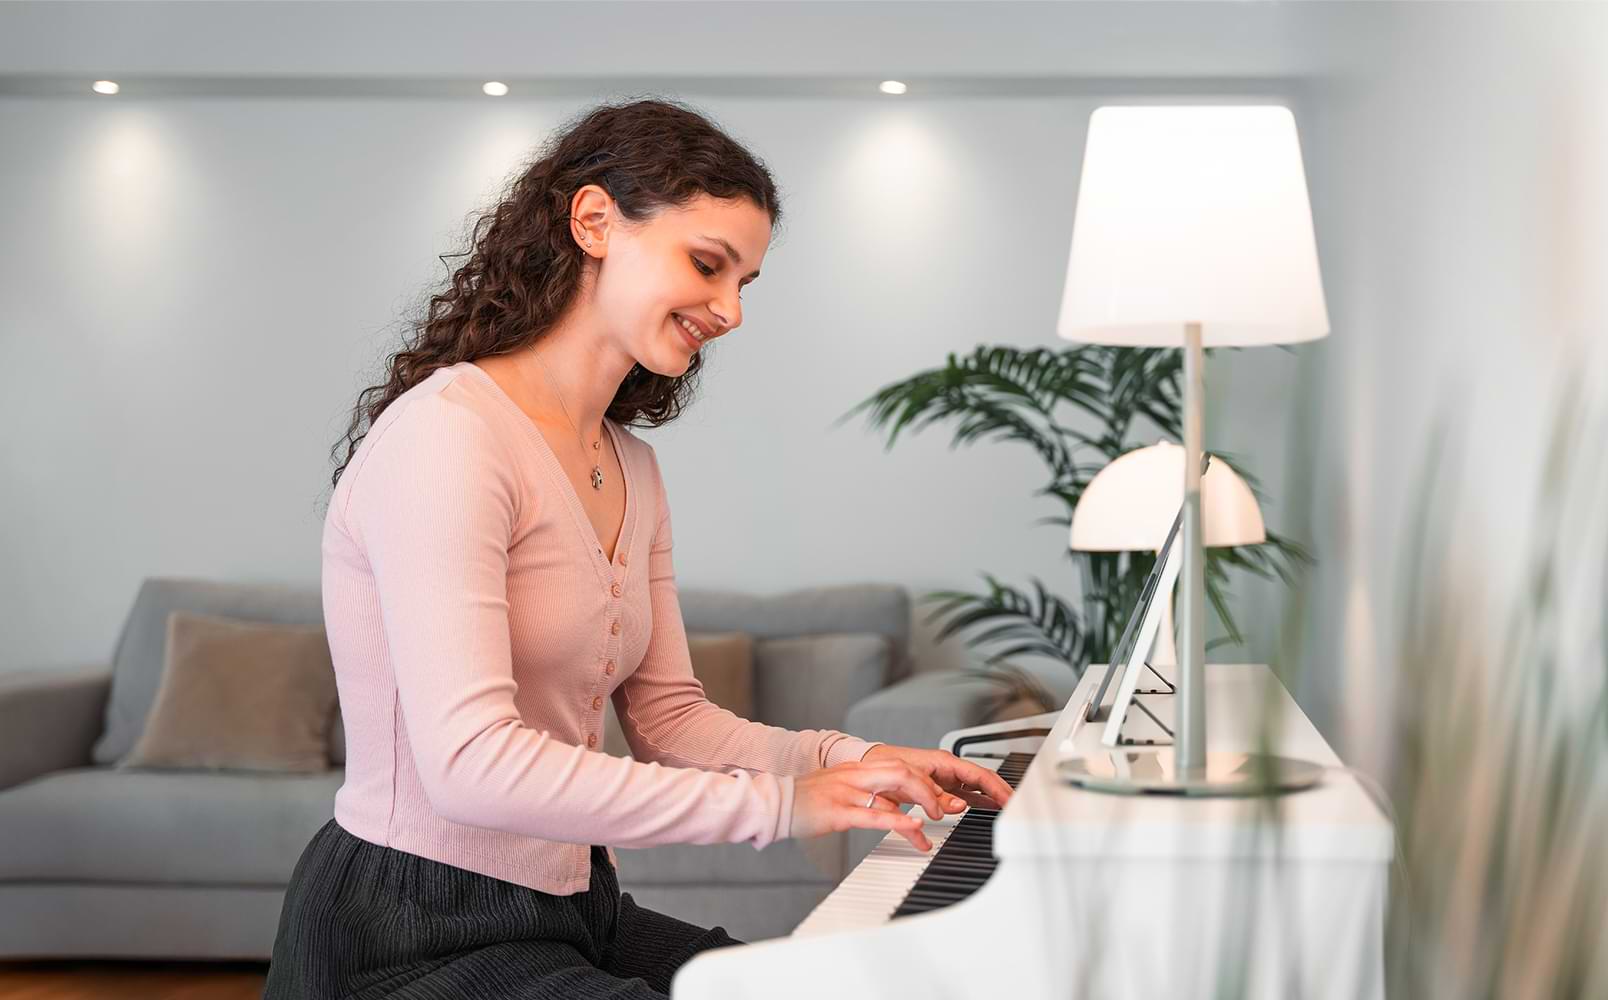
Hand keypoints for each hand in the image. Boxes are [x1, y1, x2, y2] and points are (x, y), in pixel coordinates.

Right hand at [789, 755, 972, 852]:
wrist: (774, 803)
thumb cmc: (806, 800)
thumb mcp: (839, 789)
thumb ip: (866, 794)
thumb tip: (894, 807)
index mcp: (856, 768)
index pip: (900, 767)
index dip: (923, 783)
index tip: (937, 799)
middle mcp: (855, 775)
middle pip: (904, 771)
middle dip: (929, 790)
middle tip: (941, 810)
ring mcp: (846, 791)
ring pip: (895, 789)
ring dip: (921, 807)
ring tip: (932, 826)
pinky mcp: (838, 811)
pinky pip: (874, 814)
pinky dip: (899, 821)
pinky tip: (914, 827)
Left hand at [860, 744, 1013, 811]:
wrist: (870, 763)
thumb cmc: (888, 764)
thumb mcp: (913, 780)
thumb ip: (936, 795)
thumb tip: (958, 806)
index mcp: (945, 762)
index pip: (980, 775)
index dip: (998, 788)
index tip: (1011, 799)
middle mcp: (948, 769)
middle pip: (982, 781)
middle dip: (1000, 792)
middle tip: (1016, 807)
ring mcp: (944, 778)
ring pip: (974, 788)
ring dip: (989, 798)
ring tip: (1005, 809)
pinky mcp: (938, 787)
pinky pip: (962, 795)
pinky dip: (975, 801)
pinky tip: (984, 808)